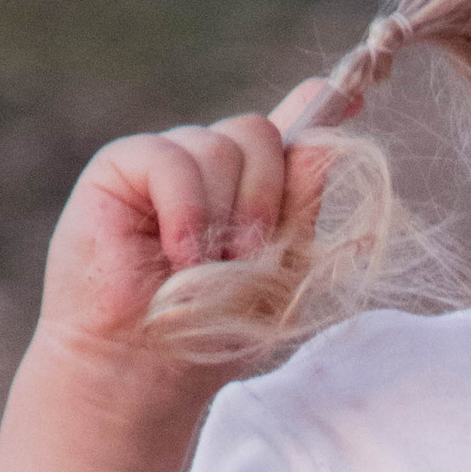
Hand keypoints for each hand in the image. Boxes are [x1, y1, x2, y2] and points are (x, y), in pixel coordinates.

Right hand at [32, 81, 336, 384]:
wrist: (143, 373)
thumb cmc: (208, 335)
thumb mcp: (278, 273)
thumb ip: (301, 206)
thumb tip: (324, 139)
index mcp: (247, 188)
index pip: (286, 131)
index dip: (318, 108)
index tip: (351, 98)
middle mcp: (207, 166)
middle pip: (259, 133)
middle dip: (266, 199)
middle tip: (246, 258)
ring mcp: (164, 163)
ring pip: (220, 145)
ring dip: (225, 216)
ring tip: (205, 270)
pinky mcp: (118, 168)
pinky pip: (172, 158)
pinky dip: (186, 210)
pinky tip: (179, 255)